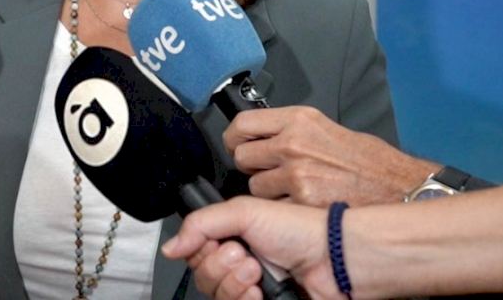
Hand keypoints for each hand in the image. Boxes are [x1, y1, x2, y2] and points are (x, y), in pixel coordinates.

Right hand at [162, 196, 339, 299]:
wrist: (332, 259)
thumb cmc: (298, 229)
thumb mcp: (244, 212)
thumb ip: (201, 224)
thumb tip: (171, 247)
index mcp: (232, 239)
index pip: (195, 255)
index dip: (202, 251)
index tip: (219, 242)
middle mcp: (239, 266)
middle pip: (203, 279)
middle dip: (221, 267)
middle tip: (244, 255)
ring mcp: (251, 290)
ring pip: (218, 297)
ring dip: (234, 284)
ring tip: (257, 272)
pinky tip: (261, 293)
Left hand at [225, 106, 435, 206]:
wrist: (399, 187)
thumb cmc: (371, 161)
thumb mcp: (328, 129)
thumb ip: (294, 130)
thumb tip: (268, 136)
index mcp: (299, 120)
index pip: (243, 124)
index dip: (235, 137)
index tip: (237, 143)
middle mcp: (293, 144)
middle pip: (242, 156)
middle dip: (250, 166)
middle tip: (266, 171)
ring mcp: (295, 175)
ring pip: (254, 187)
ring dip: (266, 191)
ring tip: (290, 191)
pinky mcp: (301, 203)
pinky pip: (274, 209)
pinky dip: (283, 211)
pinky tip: (300, 207)